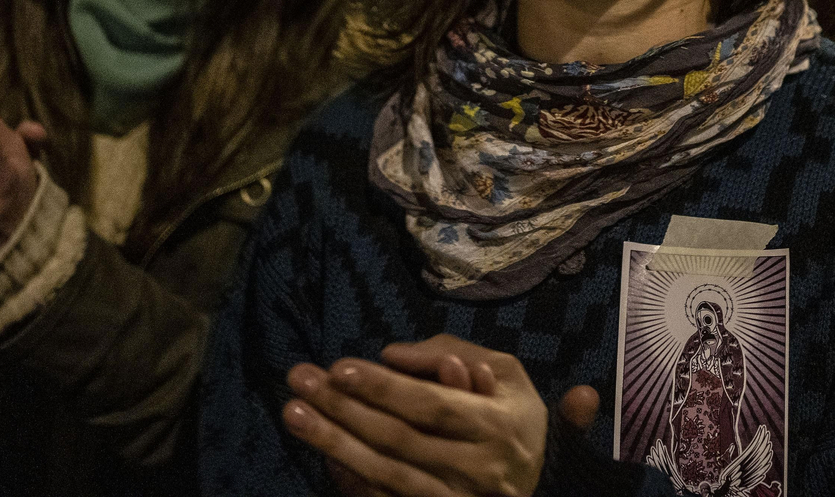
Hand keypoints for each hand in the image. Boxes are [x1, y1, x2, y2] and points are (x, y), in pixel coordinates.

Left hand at [285, 334, 594, 496]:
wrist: (540, 479)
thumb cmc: (513, 415)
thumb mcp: (506, 373)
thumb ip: (452, 353)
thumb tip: (392, 353)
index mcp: (497, 425)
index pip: (432, 405)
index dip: (385, 388)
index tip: (339, 366)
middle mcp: (478, 469)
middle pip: (400, 440)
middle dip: (345, 409)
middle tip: (300, 382)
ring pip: (387, 475)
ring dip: (336, 445)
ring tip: (294, 414)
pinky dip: (354, 482)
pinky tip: (325, 458)